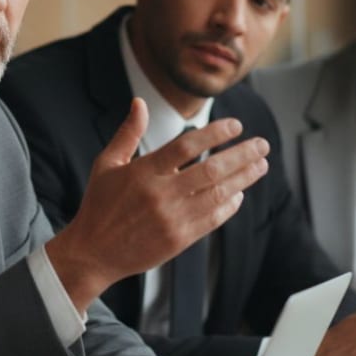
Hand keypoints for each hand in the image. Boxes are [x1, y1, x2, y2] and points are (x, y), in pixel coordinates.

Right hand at [45, 98, 269, 311]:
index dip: (215, 133)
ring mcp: (172, 219)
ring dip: (244, 178)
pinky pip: (213, 219)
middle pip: (211, 169)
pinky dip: (230, 205)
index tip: (236, 125)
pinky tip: (239, 193)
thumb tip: (139, 102)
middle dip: (242, 154)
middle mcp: (160, 194)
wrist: (93, 252)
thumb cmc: (99, 205)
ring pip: (218, 194)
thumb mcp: (106, 164)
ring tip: (260, 165)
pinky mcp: (179, 240)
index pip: (187, 146)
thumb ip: (127, 133)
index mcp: (143, 172)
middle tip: (262, 144)